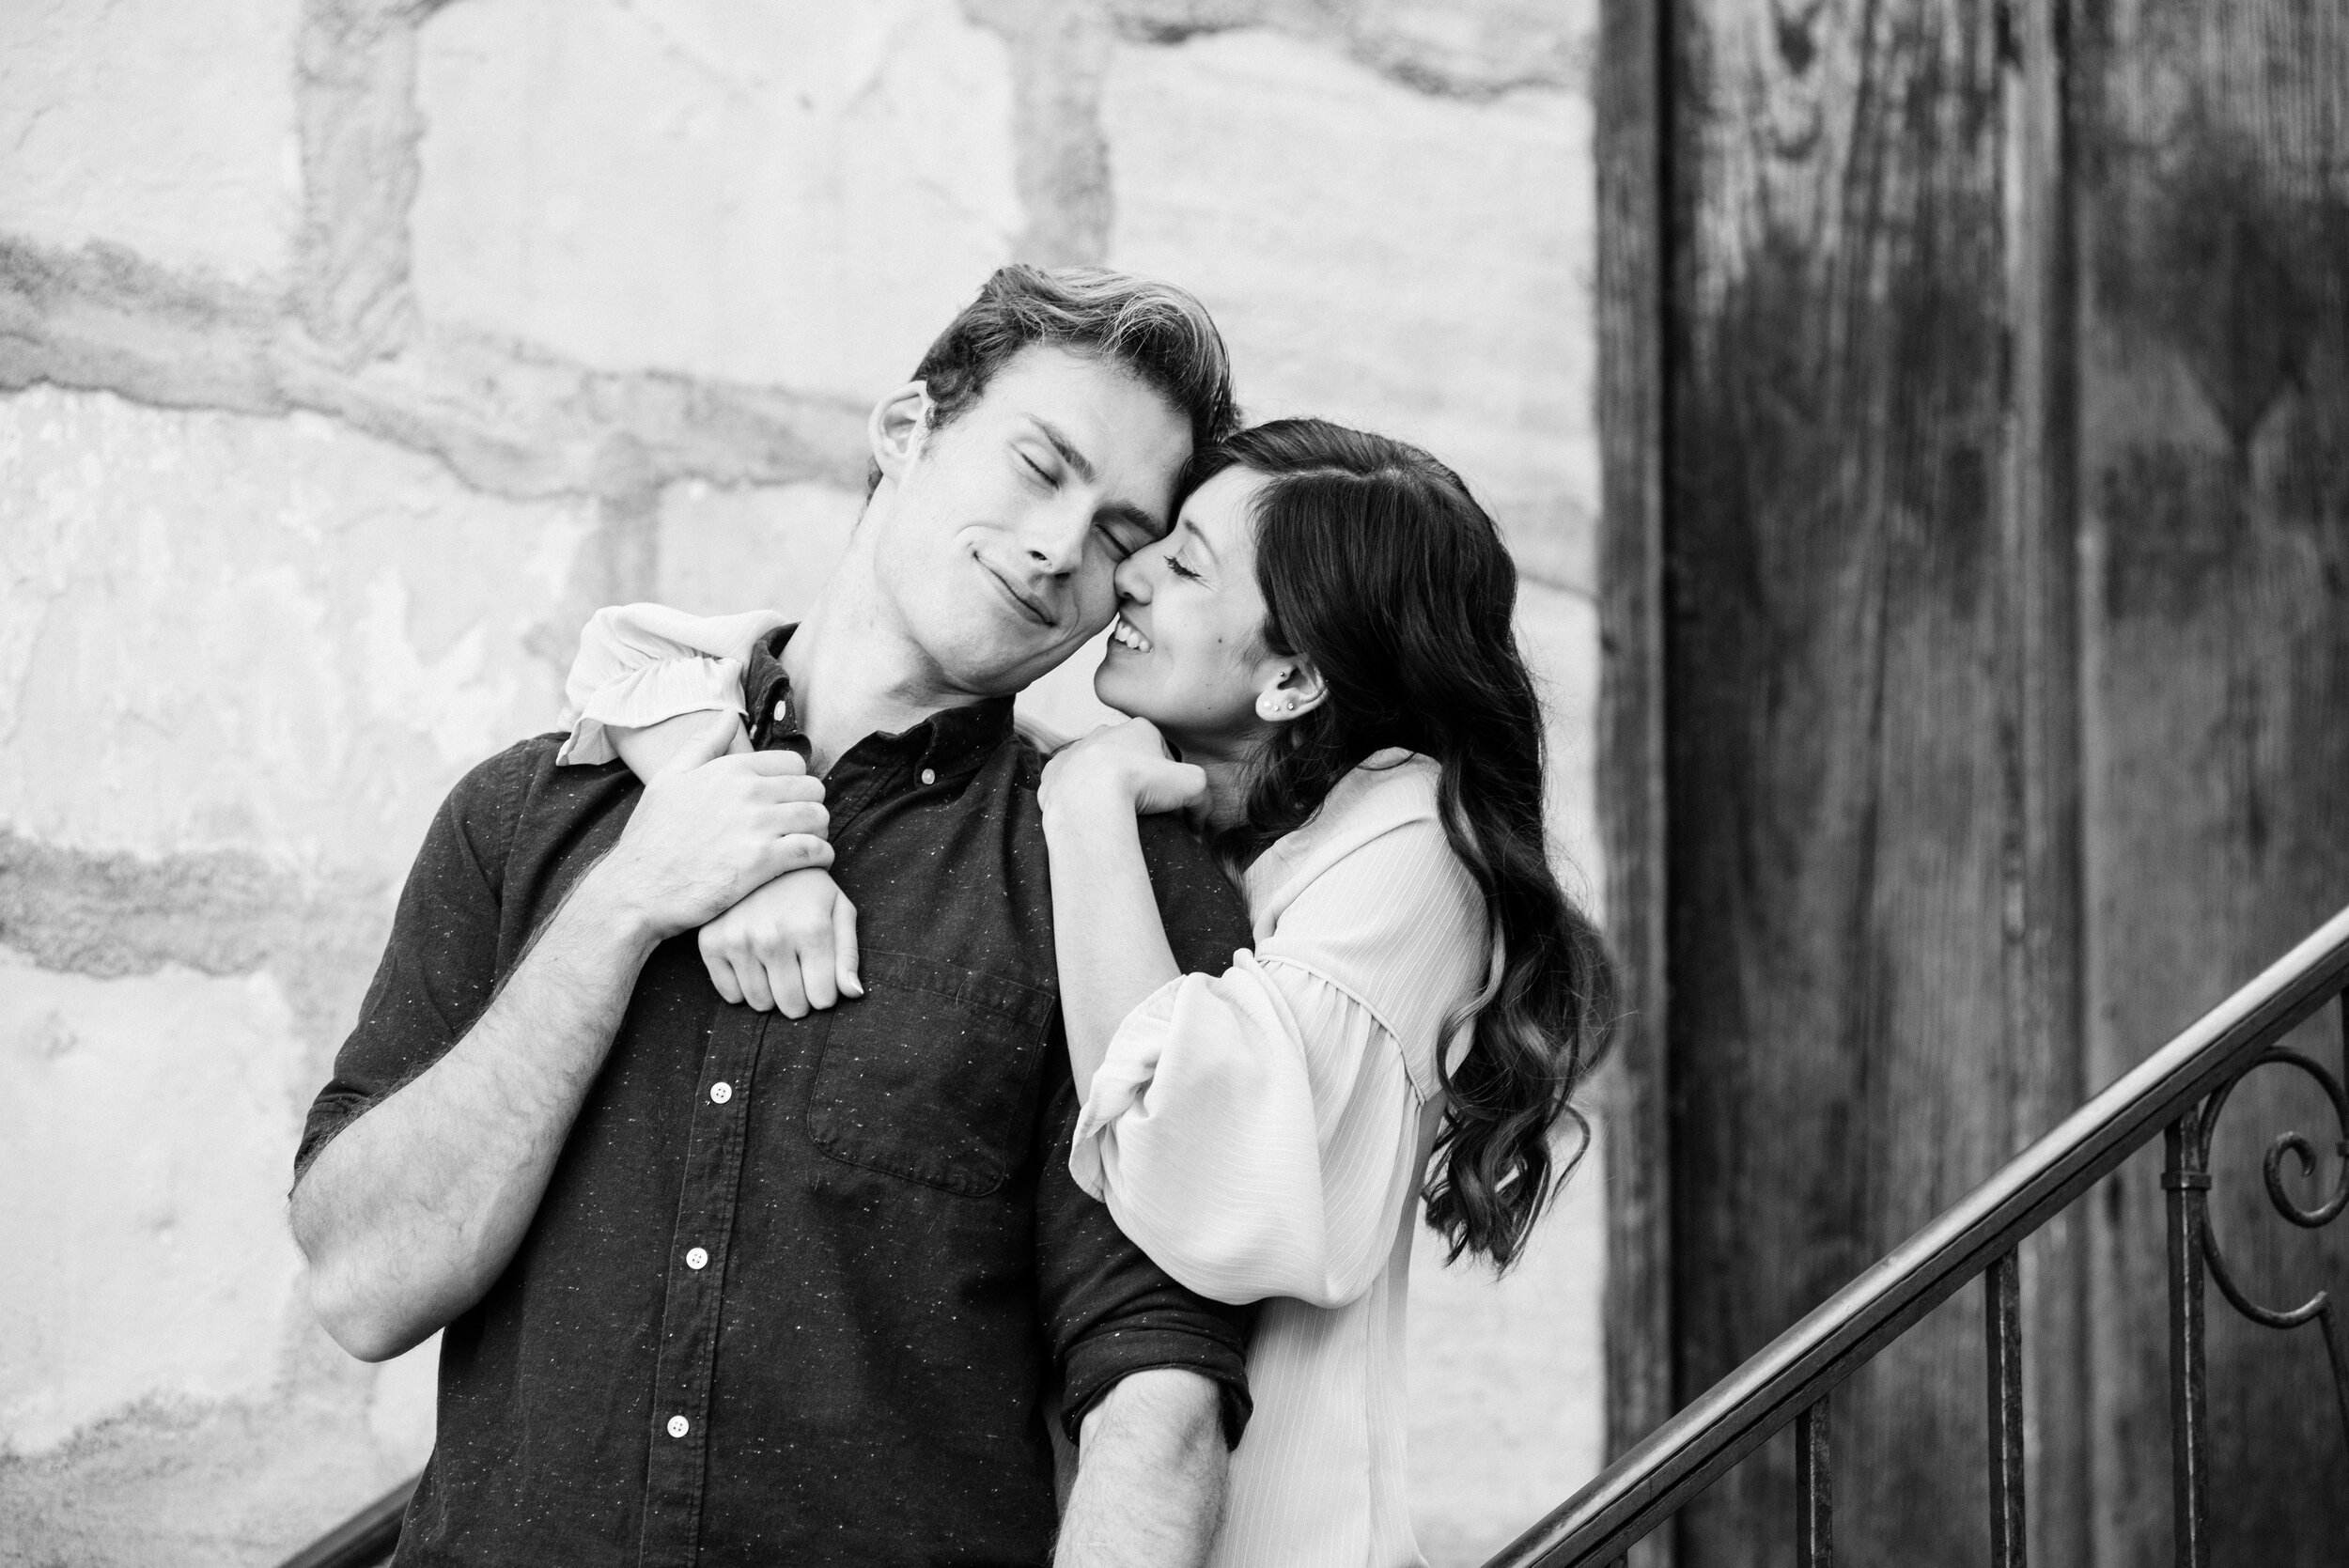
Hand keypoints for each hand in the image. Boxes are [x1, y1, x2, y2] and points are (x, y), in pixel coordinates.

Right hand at [589, 715, 831, 939]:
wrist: (637, 890)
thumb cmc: (651, 837)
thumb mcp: (669, 779)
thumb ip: (703, 744)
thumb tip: (729, 715)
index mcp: (730, 769)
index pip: (794, 762)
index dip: (796, 782)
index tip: (788, 801)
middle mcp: (748, 792)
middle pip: (813, 788)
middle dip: (811, 806)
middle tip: (801, 825)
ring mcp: (757, 826)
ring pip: (819, 817)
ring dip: (819, 831)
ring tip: (806, 843)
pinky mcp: (762, 862)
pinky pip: (815, 850)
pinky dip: (822, 856)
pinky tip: (812, 863)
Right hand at [699, 868, 862, 1016]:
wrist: (760, 859)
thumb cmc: (809, 890)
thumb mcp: (839, 910)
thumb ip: (848, 954)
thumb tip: (853, 994)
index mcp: (811, 930)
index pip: (822, 999)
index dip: (825, 993)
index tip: (820, 977)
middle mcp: (773, 938)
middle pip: (792, 1006)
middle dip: (801, 999)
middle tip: (799, 976)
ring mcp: (739, 941)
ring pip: (760, 1004)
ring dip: (772, 995)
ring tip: (776, 967)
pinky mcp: (711, 943)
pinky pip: (730, 995)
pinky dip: (743, 988)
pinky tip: (753, 965)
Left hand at [1039, 719, 1206, 816]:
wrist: (1087, 797)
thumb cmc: (1141, 785)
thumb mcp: (1193, 787)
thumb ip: (1204, 801)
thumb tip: (1198, 826)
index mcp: (1140, 728)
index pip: (1162, 752)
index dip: (1169, 779)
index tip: (1168, 802)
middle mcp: (1105, 732)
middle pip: (1127, 758)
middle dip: (1135, 779)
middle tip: (1142, 808)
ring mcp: (1076, 750)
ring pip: (1095, 769)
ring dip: (1104, 787)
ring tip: (1113, 814)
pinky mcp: (1053, 770)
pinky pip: (1068, 783)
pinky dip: (1077, 797)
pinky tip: (1086, 814)